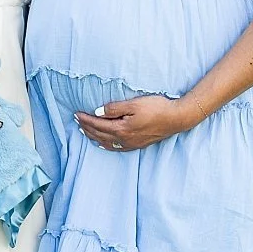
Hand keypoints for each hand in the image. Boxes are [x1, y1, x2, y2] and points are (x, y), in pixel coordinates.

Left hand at [76, 93, 193, 152]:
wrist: (176, 119)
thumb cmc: (156, 108)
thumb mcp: (134, 104)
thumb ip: (114, 108)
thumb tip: (97, 112)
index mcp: (121, 128)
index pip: (97, 124)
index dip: (85, 119)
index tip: (76, 114)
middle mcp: (123, 139)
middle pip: (99, 134)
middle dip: (86, 127)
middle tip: (76, 121)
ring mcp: (130, 144)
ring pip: (105, 142)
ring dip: (93, 136)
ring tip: (85, 131)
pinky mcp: (137, 144)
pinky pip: (115, 147)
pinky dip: (105, 144)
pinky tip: (103, 143)